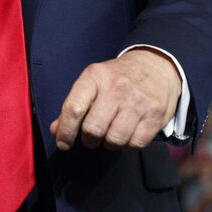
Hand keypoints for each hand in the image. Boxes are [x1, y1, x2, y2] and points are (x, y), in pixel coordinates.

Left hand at [50, 48, 180, 152]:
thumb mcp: (93, 82)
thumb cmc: (118, 77)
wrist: (156, 65)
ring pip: (114, 140)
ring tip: (111, 134)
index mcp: (95, 76)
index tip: (63, 143)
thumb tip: (56, 130)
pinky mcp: (154, 115)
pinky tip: (127, 135)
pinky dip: (127, 146)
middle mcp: (116, 87)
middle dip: (90, 139)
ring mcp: (137, 101)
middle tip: (93, 136)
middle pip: (93, 129)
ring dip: (109, 144)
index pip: (74, 108)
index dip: (66, 131)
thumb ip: (74, 106)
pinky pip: (135, 145)